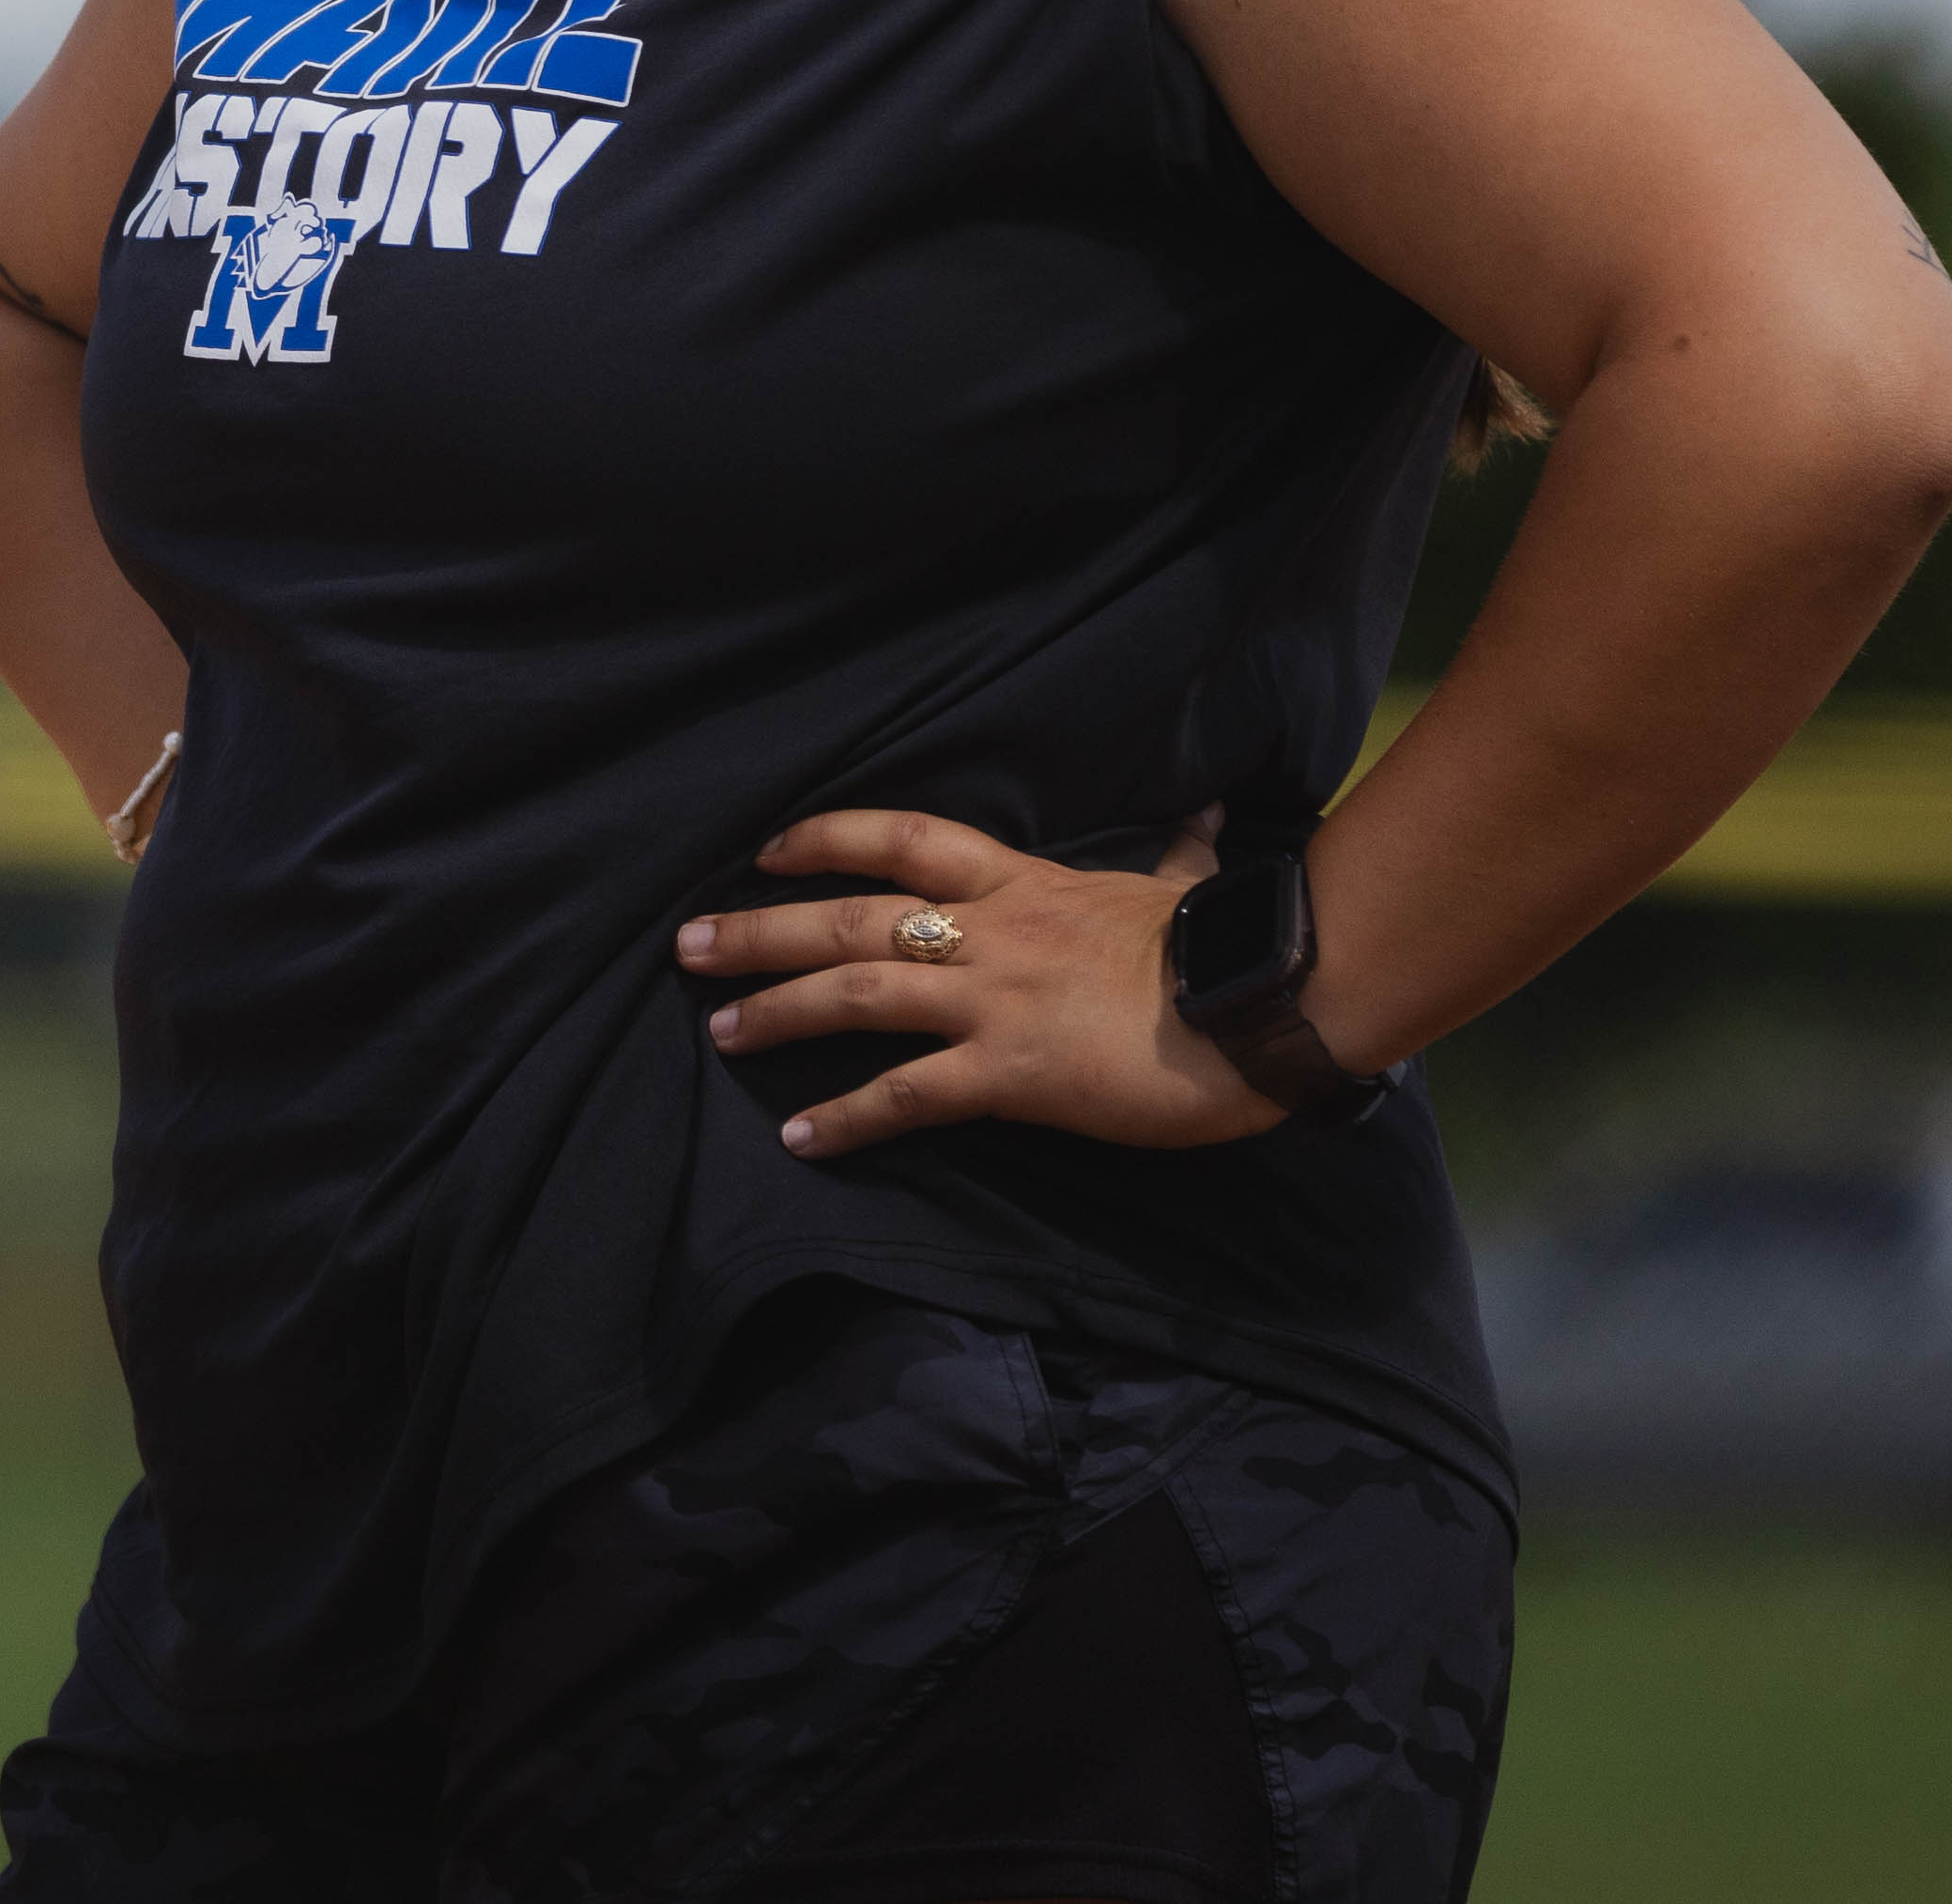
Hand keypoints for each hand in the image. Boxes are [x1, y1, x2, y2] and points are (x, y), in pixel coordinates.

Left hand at [674, 804, 1290, 1158]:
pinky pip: (908, 1096)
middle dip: (761, 929)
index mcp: (1025, 883)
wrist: (1264, 999)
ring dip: (777, 1011)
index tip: (767, 851)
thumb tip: (1208, 814)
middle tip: (687, 943)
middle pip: (850, 917)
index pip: (903, 837)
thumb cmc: (1229, 944)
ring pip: (857, 996)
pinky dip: (846, 1118)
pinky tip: (798, 1137)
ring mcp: (994, 999)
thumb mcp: (1186, 882)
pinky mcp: (1011, 1073)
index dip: (826, 839)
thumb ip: (1179, 855)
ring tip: (717, 1031)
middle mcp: (991, 931)